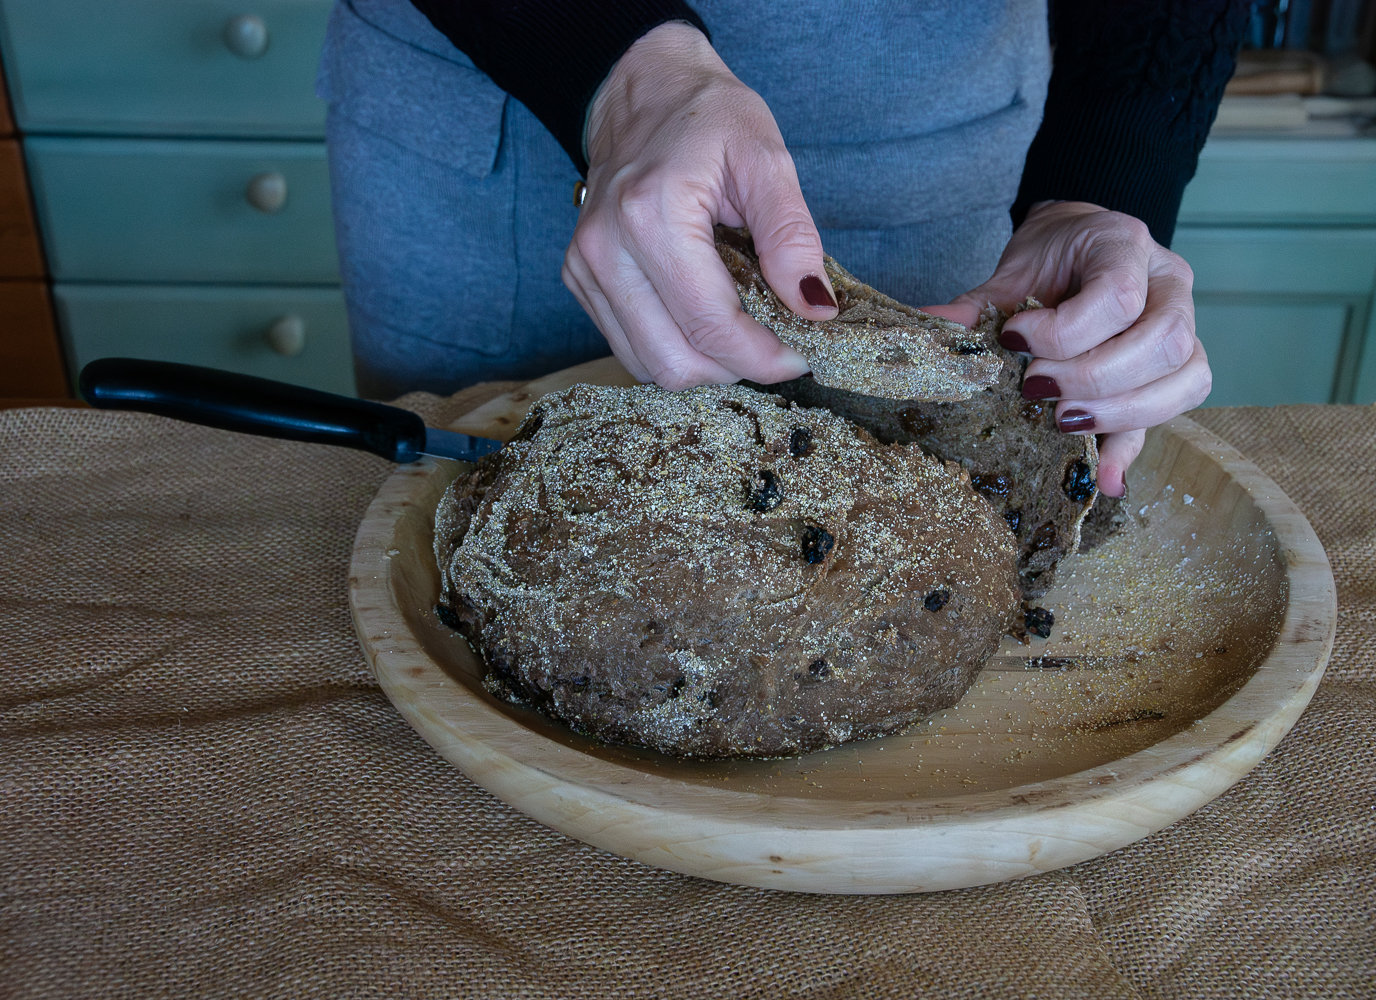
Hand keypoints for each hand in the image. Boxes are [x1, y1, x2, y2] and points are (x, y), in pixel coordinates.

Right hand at [563, 23, 835, 389]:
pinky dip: (675, 349)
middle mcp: (606, 248)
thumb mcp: (767, 160)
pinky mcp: (579, 279)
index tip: (801, 357)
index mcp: (651, 214)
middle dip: (735, 368)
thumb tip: (816, 309)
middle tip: (775, 347)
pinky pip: (631, 347)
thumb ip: (793, 237)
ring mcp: (585, 267)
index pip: (710, 324)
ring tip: (742, 331)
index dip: (762, 357)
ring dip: (705, 365)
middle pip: (675, 362)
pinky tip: (704, 319)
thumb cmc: (708, 117)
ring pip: (650, 365)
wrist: (643, 91)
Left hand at [925, 201, 1211, 497]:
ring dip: (1121, 412)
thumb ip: (981, 303)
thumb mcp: (1015, 269)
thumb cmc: (1052, 256)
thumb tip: (930, 327)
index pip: (1119, 297)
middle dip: (1095, 378)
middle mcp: (1169, 284)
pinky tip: (1104, 478)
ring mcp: (1185, 324)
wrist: (1081, 244)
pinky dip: (1134, 445)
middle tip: (1038, 390)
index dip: (1065, 332)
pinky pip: (1174, 408)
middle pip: (1162, 343)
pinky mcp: (1177, 367)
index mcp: (1126, 246)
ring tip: (1063, 422)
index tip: (1013, 339)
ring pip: (1185, 377)